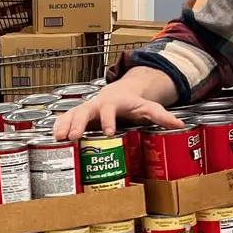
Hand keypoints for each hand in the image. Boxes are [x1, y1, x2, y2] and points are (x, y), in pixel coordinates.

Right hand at [52, 69, 184, 140]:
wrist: (118, 93)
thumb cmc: (132, 103)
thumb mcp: (147, 107)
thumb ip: (162, 115)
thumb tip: (180, 125)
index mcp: (113, 103)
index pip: (109, 111)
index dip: (108, 121)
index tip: (109, 132)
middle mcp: (96, 105)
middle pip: (84, 112)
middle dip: (78, 124)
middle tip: (74, 137)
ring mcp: (85, 109)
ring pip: (71, 114)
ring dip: (64, 126)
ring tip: (58, 138)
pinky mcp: (78, 114)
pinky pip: (65, 118)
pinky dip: (58, 126)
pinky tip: (52, 136)